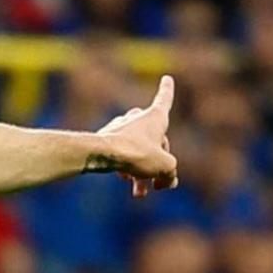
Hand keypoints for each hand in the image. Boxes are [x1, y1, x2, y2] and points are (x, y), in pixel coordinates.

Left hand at [93, 73, 180, 197]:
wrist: (101, 154)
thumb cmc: (136, 153)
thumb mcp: (164, 166)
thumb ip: (171, 172)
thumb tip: (167, 181)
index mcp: (155, 117)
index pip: (164, 100)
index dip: (167, 91)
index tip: (166, 78)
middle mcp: (137, 118)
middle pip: (154, 142)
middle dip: (157, 166)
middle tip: (159, 186)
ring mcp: (120, 128)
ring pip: (137, 151)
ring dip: (141, 174)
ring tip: (138, 194)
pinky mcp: (106, 139)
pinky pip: (122, 155)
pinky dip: (126, 168)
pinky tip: (123, 180)